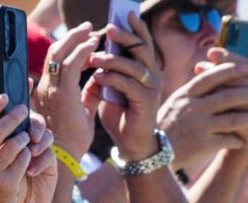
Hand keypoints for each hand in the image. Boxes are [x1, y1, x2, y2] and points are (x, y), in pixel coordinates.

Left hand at [17, 112, 57, 202]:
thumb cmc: (0, 187)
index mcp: (12, 135)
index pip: (16, 116)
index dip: (15, 114)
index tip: (16, 117)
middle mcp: (27, 139)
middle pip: (34, 121)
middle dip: (33, 126)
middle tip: (29, 136)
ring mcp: (39, 150)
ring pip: (45, 135)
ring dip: (39, 143)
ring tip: (30, 153)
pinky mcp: (49, 162)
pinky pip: (49, 155)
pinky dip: (40, 161)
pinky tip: (31, 171)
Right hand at [33, 21, 99, 159]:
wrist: (64, 156)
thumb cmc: (72, 140)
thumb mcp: (82, 111)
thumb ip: (89, 93)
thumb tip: (99, 79)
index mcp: (48, 92)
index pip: (55, 62)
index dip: (70, 48)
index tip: (86, 41)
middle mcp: (45, 88)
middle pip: (54, 53)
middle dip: (72, 37)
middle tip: (88, 29)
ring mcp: (51, 90)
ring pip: (60, 53)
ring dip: (77, 39)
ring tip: (93, 32)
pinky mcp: (62, 93)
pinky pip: (70, 64)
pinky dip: (83, 50)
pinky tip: (94, 44)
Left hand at [83, 12, 163, 161]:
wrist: (130, 143)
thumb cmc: (120, 114)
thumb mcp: (112, 87)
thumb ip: (108, 71)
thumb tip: (94, 52)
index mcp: (146, 68)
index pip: (142, 42)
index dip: (135, 28)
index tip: (125, 14)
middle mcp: (153, 74)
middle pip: (142, 48)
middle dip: (126, 37)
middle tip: (110, 29)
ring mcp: (152, 88)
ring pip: (134, 66)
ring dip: (113, 60)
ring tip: (94, 59)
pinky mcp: (146, 101)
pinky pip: (129, 84)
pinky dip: (112, 79)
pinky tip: (99, 78)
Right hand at [159, 53, 247, 171]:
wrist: (148, 154)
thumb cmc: (160, 127)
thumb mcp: (172, 103)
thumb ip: (191, 91)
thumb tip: (209, 75)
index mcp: (185, 95)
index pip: (212, 77)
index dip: (230, 70)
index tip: (246, 67)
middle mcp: (194, 108)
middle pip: (229, 96)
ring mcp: (200, 126)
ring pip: (234, 118)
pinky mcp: (203, 144)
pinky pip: (228, 139)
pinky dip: (238, 139)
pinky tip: (243, 140)